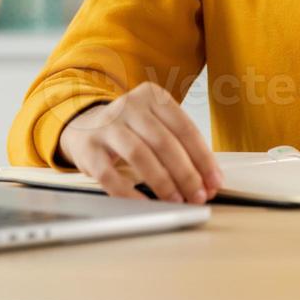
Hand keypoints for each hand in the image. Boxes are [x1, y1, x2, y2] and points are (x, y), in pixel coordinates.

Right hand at [57, 82, 222, 203]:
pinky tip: (144, 203)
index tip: (214, 182)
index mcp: (152, 96)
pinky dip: (129, 192)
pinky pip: (109, 174)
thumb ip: (180, 147)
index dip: (203, 158)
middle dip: (186, 173)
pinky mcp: (88, 148)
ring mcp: (107, 125)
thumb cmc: (131, 130)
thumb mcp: (155, 125)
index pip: (184, 127)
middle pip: (163, 141)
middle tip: (198, 196)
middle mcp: (129, 106)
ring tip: (176, 200)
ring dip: (162, 181)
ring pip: (139, 154)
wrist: (84, 125)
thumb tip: (207, 181)